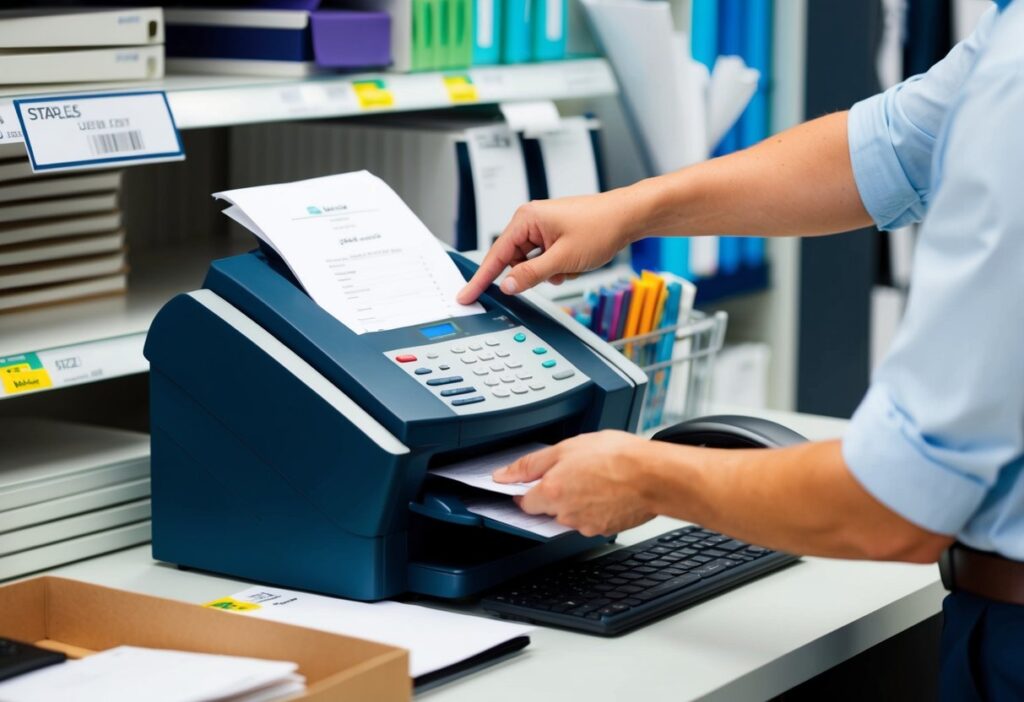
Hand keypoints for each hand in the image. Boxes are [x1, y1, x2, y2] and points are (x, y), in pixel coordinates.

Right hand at [456, 188, 644, 303]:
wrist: (628, 216)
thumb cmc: (601, 226)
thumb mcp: (563, 259)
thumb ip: (531, 274)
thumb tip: (506, 285)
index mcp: (526, 219)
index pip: (495, 255)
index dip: (480, 279)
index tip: (466, 295)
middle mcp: (531, 220)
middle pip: (515, 260)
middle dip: (534, 274)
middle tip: (557, 272)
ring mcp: (543, 227)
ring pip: (532, 263)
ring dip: (549, 272)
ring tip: (572, 265)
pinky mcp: (555, 234)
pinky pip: (545, 259)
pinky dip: (558, 267)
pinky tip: (576, 263)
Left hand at [493, 431, 658, 536]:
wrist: (655, 476)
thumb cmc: (618, 456)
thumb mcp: (567, 447)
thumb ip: (530, 463)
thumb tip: (503, 475)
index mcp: (551, 492)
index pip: (523, 502)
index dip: (527, 490)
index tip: (534, 482)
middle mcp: (565, 514)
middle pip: (548, 508)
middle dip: (556, 492)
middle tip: (575, 471)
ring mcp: (585, 525)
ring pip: (570, 514)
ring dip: (577, 499)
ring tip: (596, 477)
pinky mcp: (604, 529)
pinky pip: (591, 519)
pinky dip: (595, 507)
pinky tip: (607, 489)